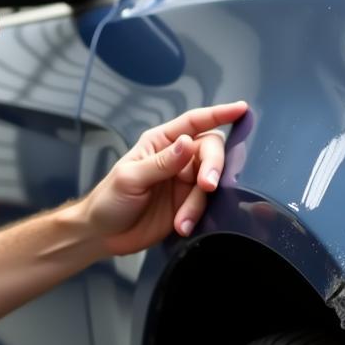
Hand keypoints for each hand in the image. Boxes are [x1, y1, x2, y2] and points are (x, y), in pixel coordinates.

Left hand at [81, 101, 247, 256]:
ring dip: (199, 203)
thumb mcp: (130, 178)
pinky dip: (196, 217)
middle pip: (210, 151)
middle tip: (207, 186)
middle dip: (213, 168)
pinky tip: (182, 227)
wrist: (103, 235)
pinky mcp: (188, 206)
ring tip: (182, 221)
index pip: (194, 122)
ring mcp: (184, 183)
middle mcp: (177, 159)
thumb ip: (161, 162)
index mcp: (161, 142)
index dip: (219, 114)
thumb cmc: (109, 200)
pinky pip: (205, 207)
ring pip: (210, 183)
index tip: (241, 109)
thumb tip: (188, 143)